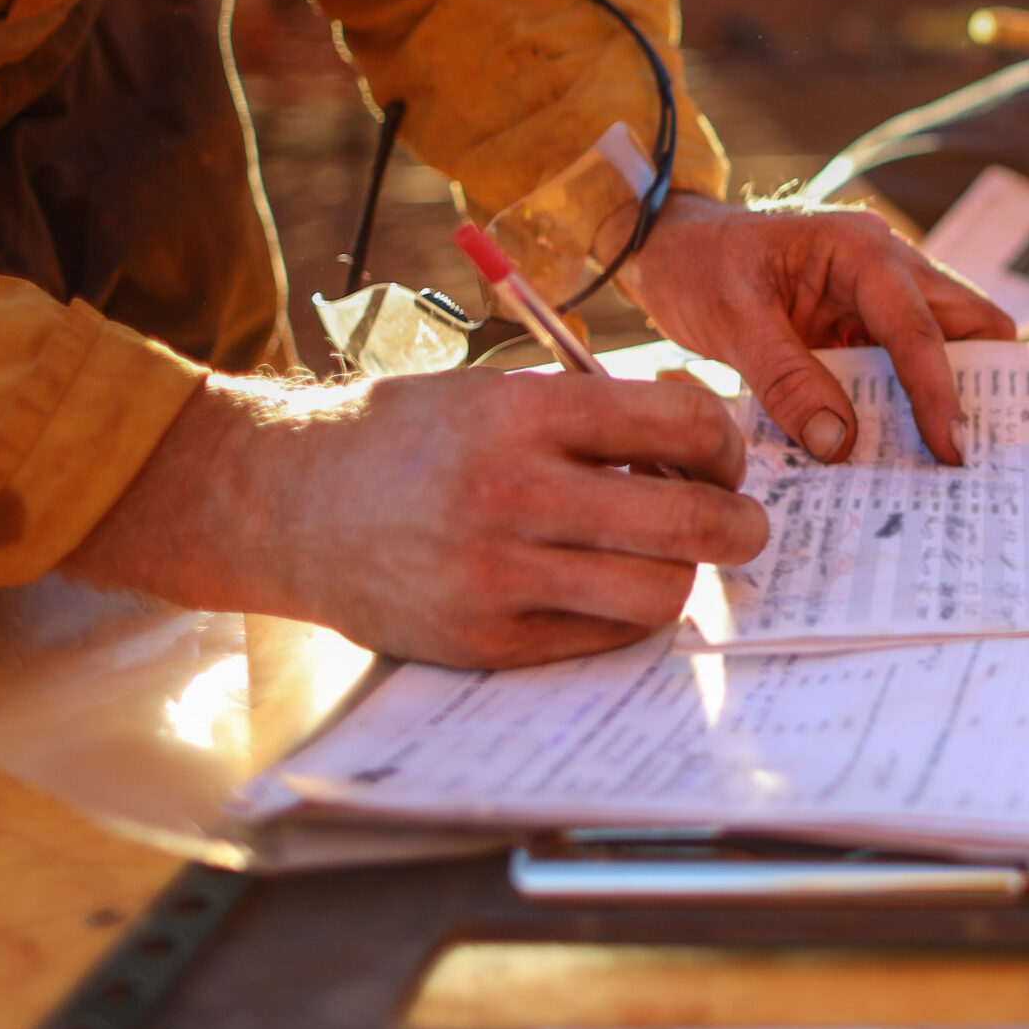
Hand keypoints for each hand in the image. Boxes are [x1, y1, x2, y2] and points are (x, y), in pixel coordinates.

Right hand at [67, 369, 766, 669]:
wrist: (286, 502)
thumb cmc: (406, 437)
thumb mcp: (495, 389)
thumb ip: (593, 412)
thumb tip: (702, 438)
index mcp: (523, 413)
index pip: (682, 422)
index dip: (724, 441)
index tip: (720, 452)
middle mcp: (514, 494)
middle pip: (690, 521)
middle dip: (740, 523)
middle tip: (742, 522)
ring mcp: (498, 576)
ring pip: (659, 593)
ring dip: (683, 575)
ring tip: (668, 555)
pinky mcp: (485, 639)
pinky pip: (603, 637)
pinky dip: (623, 612)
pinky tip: (603, 582)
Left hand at [620, 194, 1014, 465]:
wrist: (672, 248)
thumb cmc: (698, 267)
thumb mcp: (731, 320)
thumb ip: (785, 380)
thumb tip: (838, 442)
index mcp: (859, 250)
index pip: (918, 327)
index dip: (939, 391)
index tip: (952, 450)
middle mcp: (887, 263)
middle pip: (967, 322)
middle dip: (976, 384)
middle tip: (965, 454)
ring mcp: (882, 292)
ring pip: (946, 341)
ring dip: (941, 394)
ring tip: (936, 459)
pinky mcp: (866, 320)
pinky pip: (905, 360)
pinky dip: (905, 399)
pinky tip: (891, 442)